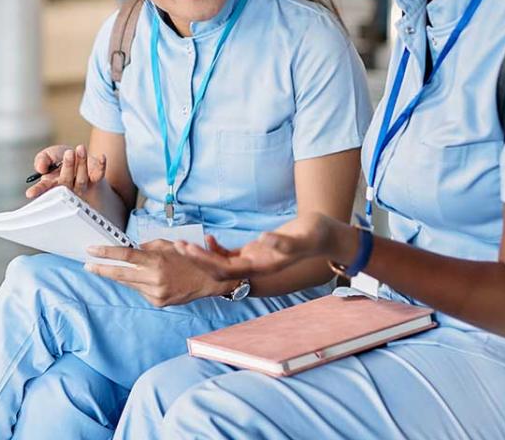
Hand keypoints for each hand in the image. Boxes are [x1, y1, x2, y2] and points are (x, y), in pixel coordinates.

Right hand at [25, 144, 106, 199]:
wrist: (80, 157)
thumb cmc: (62, 159)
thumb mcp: (49, 155)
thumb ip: (42, 159)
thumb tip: (41, 168)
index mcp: (52, 183)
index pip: (43, 189)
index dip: (37, 191)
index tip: (30, 193)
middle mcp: (66, 187)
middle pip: (66, 181)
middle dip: (68, 167)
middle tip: (69, 153)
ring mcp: (81, 185)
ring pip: (81, 179)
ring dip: (82, 163)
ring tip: (80, 148)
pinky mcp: (94, 180)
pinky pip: (98, 175)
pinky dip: (101, 166)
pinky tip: (102, 157)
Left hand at [85, 240, 232, 306]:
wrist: (209, 281)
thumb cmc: (189, 259)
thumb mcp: (168, 245)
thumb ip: (147, 247)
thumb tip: (129, 250)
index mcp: (156, 260)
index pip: (125, 255)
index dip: (106, 253)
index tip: (92, 251)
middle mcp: (154, 278)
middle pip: (120, 274)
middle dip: (102, 269)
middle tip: (88, 265)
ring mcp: (156, 293)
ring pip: (129, 284)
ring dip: (120, 276)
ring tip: (112, 269)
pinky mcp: (158, 302)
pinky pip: (141, 291)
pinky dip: (139, 284)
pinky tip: (146, 279)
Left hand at [177, 213, 338, 280]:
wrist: (326, 236)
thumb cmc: (315, 235)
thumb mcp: (302, 237)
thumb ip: (284, 243)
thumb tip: (263, 240)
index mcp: (263, 266)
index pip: (227, 270)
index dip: (206, 261)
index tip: (189, 249)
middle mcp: (256, 268)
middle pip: (219, 270)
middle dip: (197, 260)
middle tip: (178, 246)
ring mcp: (255, 261)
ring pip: (222, 264)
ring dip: (203, 256)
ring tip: (184, 244)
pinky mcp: (256, 253)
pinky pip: (231, 257)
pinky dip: (217, 250)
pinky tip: (209, 239)